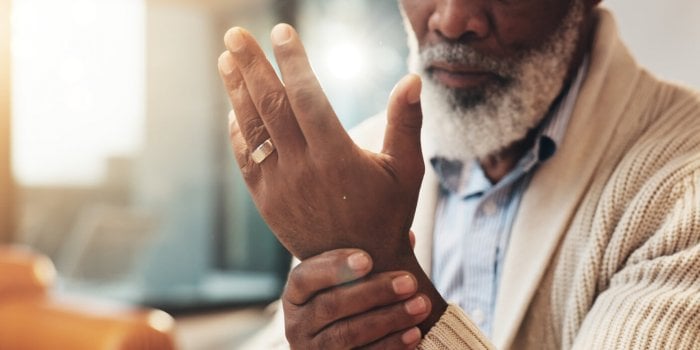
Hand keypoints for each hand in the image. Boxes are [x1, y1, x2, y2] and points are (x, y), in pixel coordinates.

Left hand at [217, 23, 423, 264]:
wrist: (360, 267)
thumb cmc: (389, 213)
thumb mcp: (407, 169)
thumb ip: (406, 122)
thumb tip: (413, 78)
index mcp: (338, 157)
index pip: (308, 97)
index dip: (293, 62)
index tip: (282, 32)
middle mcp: (304, 169)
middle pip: (271, 107)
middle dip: (252, 66)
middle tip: (236, 34)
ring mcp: (280, 186)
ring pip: (253, 129)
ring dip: (237, 92)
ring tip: (225, 59)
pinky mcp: (266, 201)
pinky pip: (246, 159)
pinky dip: (238, 132)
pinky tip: (234, 108)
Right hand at [283, 249, 430, 348]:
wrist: (346, 346)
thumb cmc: (351, 302)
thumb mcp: (351, 281)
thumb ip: (372, 259)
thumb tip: (408, 238)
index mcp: (296, 295)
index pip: (304, 277)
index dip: (334, 267)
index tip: (368, 259)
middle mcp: (297, 325)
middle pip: (331, 306)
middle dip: (374, 292)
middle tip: (408, 282)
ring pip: (347, 334)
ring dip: (388, 319)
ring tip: (420, 305)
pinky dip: (390, 345)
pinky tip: (414, 333)